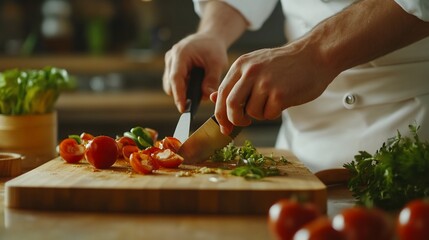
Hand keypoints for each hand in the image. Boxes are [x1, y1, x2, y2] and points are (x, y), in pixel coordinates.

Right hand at [163, 33, 228, 111]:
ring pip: (170, 86)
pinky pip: (173, 83)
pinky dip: (183, 87)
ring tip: (200, 87)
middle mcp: (171, 58)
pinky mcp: (171, 67)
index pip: (175, 78)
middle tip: (200, 97)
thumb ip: (212, 80)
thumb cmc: (213, 49)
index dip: (179, 95)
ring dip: (183, 91)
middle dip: (182, 95)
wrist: (209, 38)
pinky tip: (195, 85)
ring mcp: (169, 62)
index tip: (183, 109)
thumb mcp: (217, 63)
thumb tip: (207, 96)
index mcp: (181, 53)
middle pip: (170, 84)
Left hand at [212, 40, 337, 134]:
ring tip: (272, 101)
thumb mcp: (256, 65)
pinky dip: (274, 113)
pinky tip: (282, 101)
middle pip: (230, 106)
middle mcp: (250, 72)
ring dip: (260, 114)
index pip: (221, 93)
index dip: (219, 114)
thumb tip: (212, 98)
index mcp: (241, 65)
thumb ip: (236, 82)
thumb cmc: (285, 64)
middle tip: (244, 122)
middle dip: (234, 120)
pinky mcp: (280, 94)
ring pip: (251, 112)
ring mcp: (265, 82)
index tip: (224, 126)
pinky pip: (268, 114)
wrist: (316, 55)